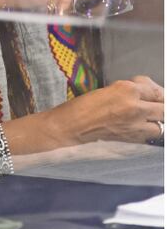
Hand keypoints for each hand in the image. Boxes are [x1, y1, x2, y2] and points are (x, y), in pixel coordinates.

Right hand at [44, 75, 163, 145]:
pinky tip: (139, 127)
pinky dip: (148, 131)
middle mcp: (134, 108)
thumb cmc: (83, 106)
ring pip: (161, 125)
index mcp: (126, 90)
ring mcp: (134, 125)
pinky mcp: (131, 139)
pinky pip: (150, 135)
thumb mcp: (109, 89)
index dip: (155, 91)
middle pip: (164, 108)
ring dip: (157, 120)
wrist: (71, 126)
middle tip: (152, 104)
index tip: (151, 92)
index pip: (155, 90)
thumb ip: (130, 90)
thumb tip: (147, 94)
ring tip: (147, 117)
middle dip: (161, 106)